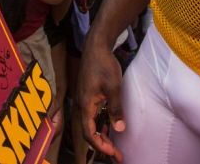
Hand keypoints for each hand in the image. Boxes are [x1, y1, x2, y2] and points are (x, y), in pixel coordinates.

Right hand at [78, 42, 124, 161]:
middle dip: (101, 145)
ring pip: (89, 124)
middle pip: (88, 131)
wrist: (96, 46)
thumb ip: (115, 109)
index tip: (113, 153)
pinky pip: (90, 116)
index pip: (88, 133)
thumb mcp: (113, 87)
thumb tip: (118, 129)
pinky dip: (99, 125)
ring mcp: (82, 99)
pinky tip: (108, 127)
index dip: (100, 146)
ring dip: (101, 135)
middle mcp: (81, 104)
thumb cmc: (104, 64)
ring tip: (113, 145)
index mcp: (85, 104)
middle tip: (117, 155)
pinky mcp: (86, 95)